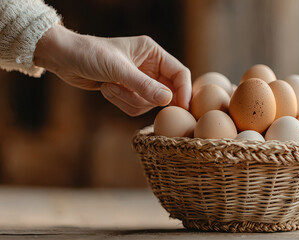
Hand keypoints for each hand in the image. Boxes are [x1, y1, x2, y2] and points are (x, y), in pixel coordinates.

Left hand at [34, 24, 190, 115]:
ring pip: (149, 103)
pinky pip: (135, 107)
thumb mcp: (118, 69)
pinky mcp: (129, 91)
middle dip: (146, 97)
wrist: (64, 59)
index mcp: (153, 53)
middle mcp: (150, 66)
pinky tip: (106, 90)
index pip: (179, 73)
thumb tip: (168, 100)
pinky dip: (121, 102)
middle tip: (131, 93)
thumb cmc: (91, 54)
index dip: (184, 91)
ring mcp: (139, 81)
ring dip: (129, 99)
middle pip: (166, 92)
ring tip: (110, 86)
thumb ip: (144, 86)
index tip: (183, 108)